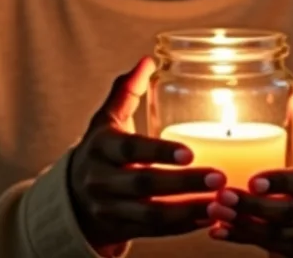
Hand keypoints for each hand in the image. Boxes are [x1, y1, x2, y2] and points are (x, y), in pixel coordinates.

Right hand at [68, 57, 226, 254]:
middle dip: (183, 183)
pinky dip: (184, 227)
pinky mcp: (122, 230)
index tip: (190, 152)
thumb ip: (126, 90)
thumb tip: (147, 60)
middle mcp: (101, 180)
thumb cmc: (101, 149)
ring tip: (220, 203)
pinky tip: (210, 217)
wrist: (72, 199)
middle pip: (144, 184)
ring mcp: (111, 209)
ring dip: (189, 210)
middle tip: (219, 177)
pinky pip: (156, 232)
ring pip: (153, 215)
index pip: (130, 149)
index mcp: (101, 147)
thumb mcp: (106, 119)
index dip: (159, 152)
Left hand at [207, 94, 292, 256]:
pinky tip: (216, 230)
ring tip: (214, 210)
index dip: (280, 182)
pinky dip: (239, 238)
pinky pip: (265, 246)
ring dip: (242, 224)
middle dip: (254, 206)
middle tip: (223, 195)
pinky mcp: (292, 250)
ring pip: (274, 233)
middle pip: (288, 213)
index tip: (253, 180)